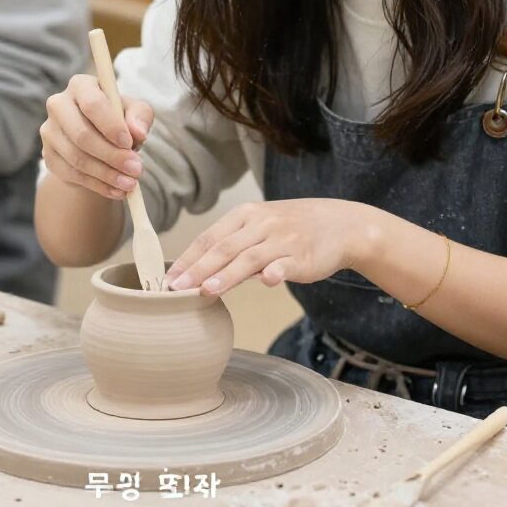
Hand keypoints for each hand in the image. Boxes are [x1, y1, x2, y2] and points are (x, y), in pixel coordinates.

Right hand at [40, 73, 153, 199]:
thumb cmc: (119, 119)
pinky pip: (72, 174)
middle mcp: (58, 105)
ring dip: (107, 174)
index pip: (92, 103)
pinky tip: (116, 190)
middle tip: (136, 169)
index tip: (130, 143)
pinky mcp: (48, 155)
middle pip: (82, 134)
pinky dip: (97, 185)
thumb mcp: (136, 112)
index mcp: (81, 86)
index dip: (111, 125)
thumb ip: (140, 116)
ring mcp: (49, 131)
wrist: (99, 142)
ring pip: (77, 158)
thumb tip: (137, 132)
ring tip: (130, 183)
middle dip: (112, 155)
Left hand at [165, 199, 379, 296]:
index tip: (168, 279)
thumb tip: (201, 274)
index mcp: (245, 215)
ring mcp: (283, 239)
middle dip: (197, 269)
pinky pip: (286, 263)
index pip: (209, 238)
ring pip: (249, 257)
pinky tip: (266, 281)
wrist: (339, 224)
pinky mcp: (304, 255)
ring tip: (205, 291)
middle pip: (223, 248)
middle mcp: (261, 223)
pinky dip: (275, 271)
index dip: (187, 259)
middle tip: (176, 289)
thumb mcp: (259, 229)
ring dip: (226, 274)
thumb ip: (233, 248)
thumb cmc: (291, 228)